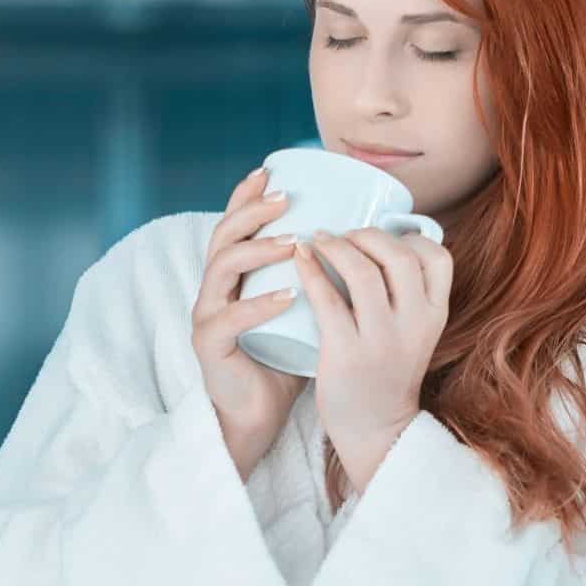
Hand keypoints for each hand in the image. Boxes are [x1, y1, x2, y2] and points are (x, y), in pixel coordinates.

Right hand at [192, 167, 310, 481]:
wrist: (259, 414)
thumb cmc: (286, 360)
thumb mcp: (308, 310)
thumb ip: (325, 279)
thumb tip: (376, 244)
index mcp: (234, 276)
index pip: (234, 224)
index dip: (246, 195)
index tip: (271, 170)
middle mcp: (215, 288)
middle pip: (223, 235)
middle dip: (253, 211)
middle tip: (286, 199)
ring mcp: (208, 315)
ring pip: (221, 268)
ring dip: (258, 250)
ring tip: (293, 244)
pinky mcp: (210, 346)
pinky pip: (230, 319)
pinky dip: (258, 304)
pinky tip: (288, 296)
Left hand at [293, 226, 452, 490]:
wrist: (375, 430)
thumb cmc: (386, 372)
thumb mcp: (414, 332)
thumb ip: (408, 296)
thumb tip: (381, 242)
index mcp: (435, 315)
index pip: (437, 257)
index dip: (408, 236)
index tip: (380, 236)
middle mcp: (415, 323)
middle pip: (398, 255)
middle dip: (366, 234)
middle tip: (342, 234)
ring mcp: (381, 339)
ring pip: (362, 271)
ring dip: (335, 245)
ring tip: (317, 240)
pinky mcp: (346, 352)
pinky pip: (327, 298)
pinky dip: (311, 270)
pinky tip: (300, 258)